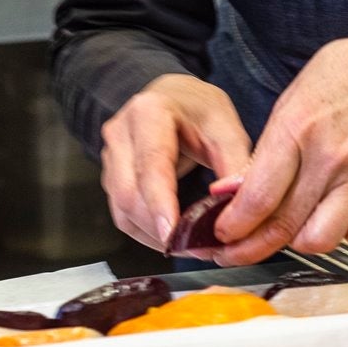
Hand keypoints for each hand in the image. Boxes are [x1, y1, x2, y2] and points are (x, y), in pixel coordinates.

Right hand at [98, 73, 251, 253]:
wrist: (173, 98)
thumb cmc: (199, 111)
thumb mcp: (227, 128)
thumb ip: (236, 166)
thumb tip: (237, 206)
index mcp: (149, 113)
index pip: (151, 164)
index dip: (160, 203)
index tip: (173, 234)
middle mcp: (120, 132)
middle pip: (129, 193)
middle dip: (161, 228)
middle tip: (197, 248)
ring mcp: (110, 156)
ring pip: (122, 209)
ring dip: (154, 235)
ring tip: (189, 245)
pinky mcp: (110, 176)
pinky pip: (122, 214)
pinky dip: (146, 232)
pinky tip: (171, 236)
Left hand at [207, 27, 347, 265]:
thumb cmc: (343, 78)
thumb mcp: (291, 97)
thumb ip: (265, 146)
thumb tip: (232, 189)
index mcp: (296, 129)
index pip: (258, 196)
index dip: (233, 225)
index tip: (220, 234)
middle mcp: (327, 158)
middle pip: (282, 224)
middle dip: (249, 248)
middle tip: (233, 252)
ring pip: (322, 238)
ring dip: (299, 244)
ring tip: (287, 235)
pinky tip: (345, 231)